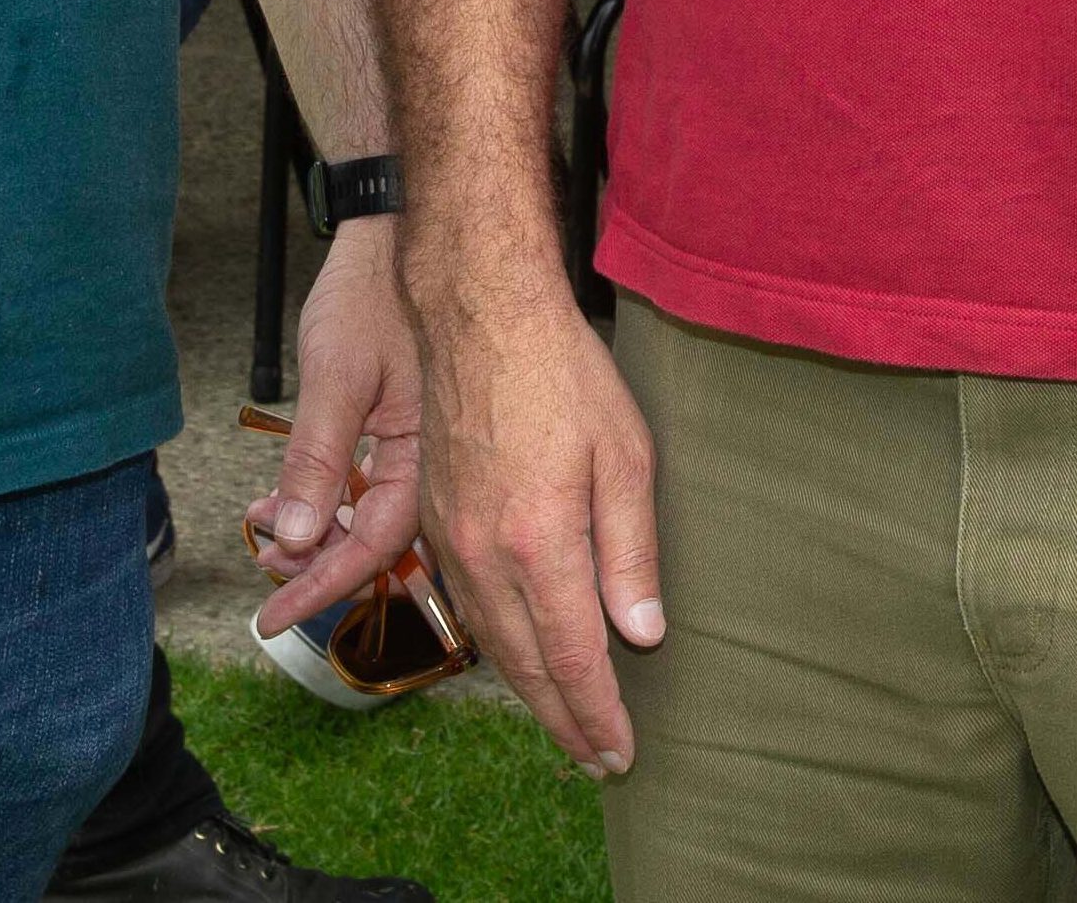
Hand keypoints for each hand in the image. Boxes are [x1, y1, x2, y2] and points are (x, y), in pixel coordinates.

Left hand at [245, 218, 424, 633]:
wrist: (395, 232)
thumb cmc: (373, 292)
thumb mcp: (335, 376)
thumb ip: (317, 460)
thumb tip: (295, 540)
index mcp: (428, 455)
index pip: (374, 547)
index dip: (320, 587)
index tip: (273, 618)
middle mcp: (432, 461)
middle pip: (376, 542)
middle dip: (316, 565)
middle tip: (264, 574)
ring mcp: (418, 447)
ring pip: (368, 517)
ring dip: (315, 532)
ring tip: (264, 527)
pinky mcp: (402, 430)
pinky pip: (367, 485)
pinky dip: (324, 498)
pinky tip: (284, 497)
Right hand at [405, 270, 662, 777]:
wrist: (480, 317)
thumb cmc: (563, 374)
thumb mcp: (626, 456)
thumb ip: (631, 551)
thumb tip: (641, 633)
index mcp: (538, 542)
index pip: (573, 656)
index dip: (597, 712)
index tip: (620, 752)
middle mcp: (485, 553)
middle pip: (526, 664)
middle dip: (564, 720)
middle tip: (596, 759)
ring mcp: (451, 538)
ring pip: (491, 641)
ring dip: (529, 691)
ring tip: (565, 724)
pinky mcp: (435, 519)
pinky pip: (467, 605)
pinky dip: (498, 644)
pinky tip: (520, 654)